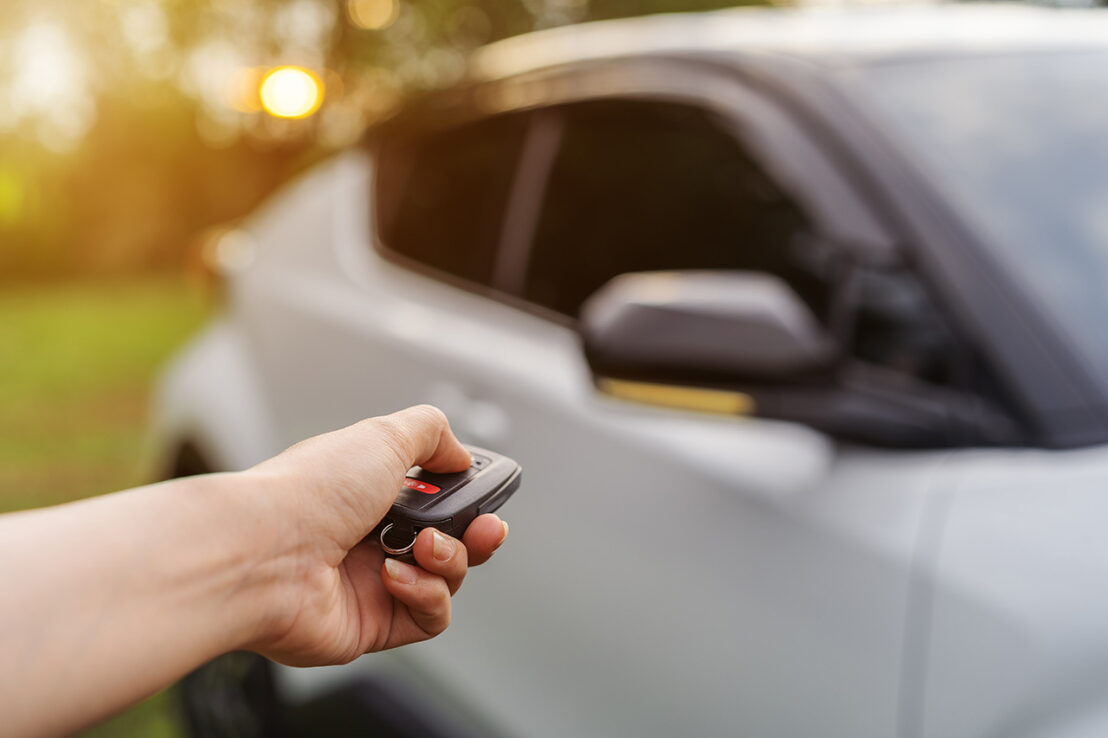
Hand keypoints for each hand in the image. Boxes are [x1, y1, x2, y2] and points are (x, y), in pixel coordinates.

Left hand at [243, 405, 508, 665]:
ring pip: (445, 579)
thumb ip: (430, 434)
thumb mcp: (381, 437)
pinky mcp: (371, 626)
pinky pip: (428, 617)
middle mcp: (368, 536)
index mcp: (367, 491)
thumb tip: (458, 454)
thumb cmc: (310, 493)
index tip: (485, 492)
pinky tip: (395, 575)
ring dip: (448, 560)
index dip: (465, 495)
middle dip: (476, 533)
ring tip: (423, 546)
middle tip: (485, 527)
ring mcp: (370, 583)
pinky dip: (425, 594)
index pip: (432, 495)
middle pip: (448, 541)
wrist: (262, 553)